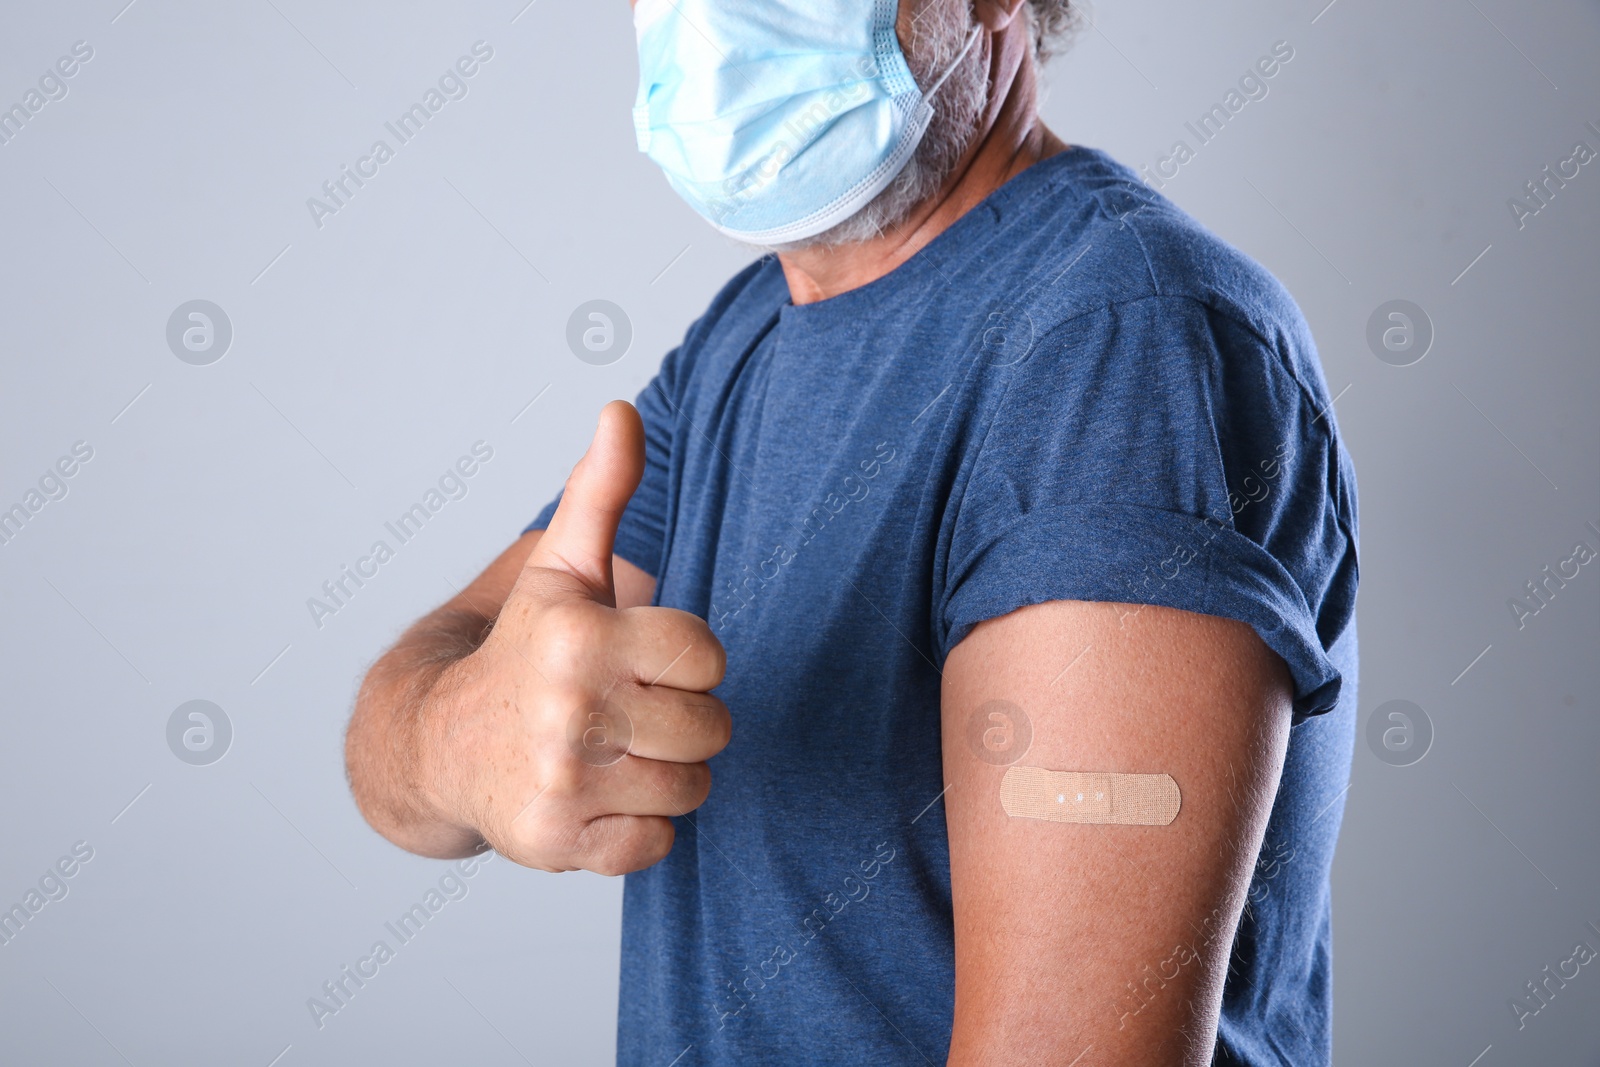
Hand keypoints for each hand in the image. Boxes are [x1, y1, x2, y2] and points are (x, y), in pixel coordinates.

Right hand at [417, 401, 727, 874]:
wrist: (435, 743)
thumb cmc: (521, 649)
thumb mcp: (560, 567)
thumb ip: (600, 491)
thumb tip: (622, 410)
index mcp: (581, 634)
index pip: (708, 655)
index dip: (685, 660)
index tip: (642, 660)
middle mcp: (570, 708)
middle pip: (711, 727)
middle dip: (681, 720)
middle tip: (628, 710)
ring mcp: (563, 780)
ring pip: (692, 787)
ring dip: (663, 774)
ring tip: (613, 752)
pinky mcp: (559, 842)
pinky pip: (658, 843)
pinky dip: (637, 827)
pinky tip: (597, 796)